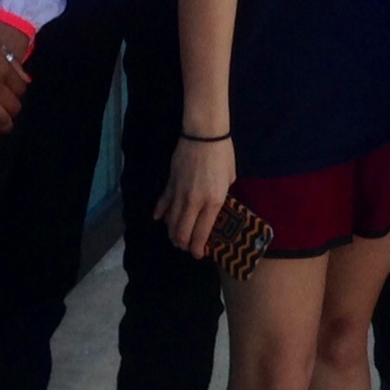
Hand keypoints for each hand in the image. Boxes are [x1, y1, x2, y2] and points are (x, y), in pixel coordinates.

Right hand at [0, 2, 24, 153]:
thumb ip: (11, 63)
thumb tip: (27, 80)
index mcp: (4, 67)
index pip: (20, 89)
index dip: (18, 96)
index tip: (13, 99)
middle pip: (12, 105)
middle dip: (13, 113)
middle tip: (10, 118)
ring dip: (2, 126)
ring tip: (2, 130)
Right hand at [156, 135, 236, 257]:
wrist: (204, 134)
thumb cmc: (223, 154)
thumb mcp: (230, 179)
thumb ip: (221, 196)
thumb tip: (215, 206)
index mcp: (213, 202)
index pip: (201, 234)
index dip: (198, 249)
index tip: (199, 254)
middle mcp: (194, 202)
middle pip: (182, 233)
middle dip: (184, 245)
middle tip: (187, 247)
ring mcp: (179, 194)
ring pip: (170, 223)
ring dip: (172, 233)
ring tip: (176, 237)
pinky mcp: (169, 184)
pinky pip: (162, 204)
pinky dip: (160, 214)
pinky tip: (160, 219)